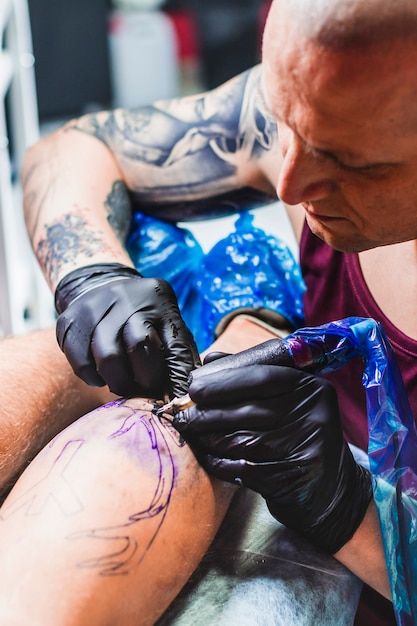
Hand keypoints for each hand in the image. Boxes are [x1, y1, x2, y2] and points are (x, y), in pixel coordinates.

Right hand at [55, 263, 199, 396]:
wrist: (98, 285)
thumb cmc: (142, 316)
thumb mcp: (166, 322)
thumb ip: (177, 354)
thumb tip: (182, 394)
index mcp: (159, 299)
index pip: (174, 344)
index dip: (177, 377)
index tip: (176, 398)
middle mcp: (127, 299)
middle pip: (139, 346)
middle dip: (146, 378)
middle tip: (147, 389)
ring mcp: (95, 308)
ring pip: (108, 358)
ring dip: (119, 382)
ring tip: (124, 384)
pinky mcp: (70, 322)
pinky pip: (82, 364)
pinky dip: (95, 378)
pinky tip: (103, 373)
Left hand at [174, 363, 372, 553]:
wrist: (332, 493)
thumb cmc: (298, 438)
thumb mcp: (288, 402)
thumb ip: (251, 377)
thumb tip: (211, 360)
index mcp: (312, 389)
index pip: (260, 377)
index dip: (222, 381)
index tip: (193, 386)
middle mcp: (312, 416)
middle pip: (246, 410)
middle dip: (206, 412)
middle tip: (181, 414)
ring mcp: (303, 448)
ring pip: (239, 439)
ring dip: (207, 438)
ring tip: (191, 433)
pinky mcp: (290, 478)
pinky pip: (240, 467)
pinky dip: (218, 461)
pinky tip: (208, 457)